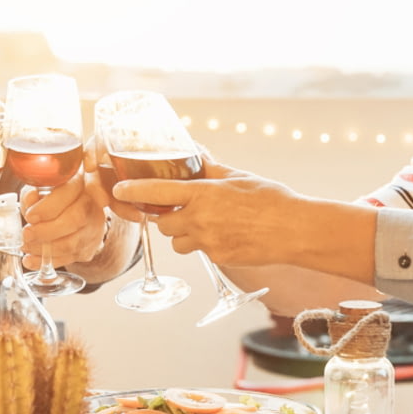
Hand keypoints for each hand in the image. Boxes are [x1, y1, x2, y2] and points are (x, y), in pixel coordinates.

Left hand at [19, 172, 107, 270]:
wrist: (78, 211)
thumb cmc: (57, 197)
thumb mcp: (41, 189)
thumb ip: (33, 193)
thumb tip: (31, 197)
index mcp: (80, 183)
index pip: (68, 194)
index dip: (47, 208)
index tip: (29, 216)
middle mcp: (92, 204)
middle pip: (74, 220)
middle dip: (45, 231)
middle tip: (26, 234)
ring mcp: (94, 228)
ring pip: (72, 243)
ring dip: (44, 249)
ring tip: (26, 247)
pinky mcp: (90, 247)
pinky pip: (69, 258)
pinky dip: (48, 261)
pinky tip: (32, 260)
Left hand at [114, 160, 302, 265]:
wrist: (294, 230)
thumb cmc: (270, 199)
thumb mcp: (237, 176)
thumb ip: (210, 169)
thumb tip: (196, 155)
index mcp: (202, 194)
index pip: (156, 192)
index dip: (133, 191)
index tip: (118, 190)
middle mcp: (199, 220)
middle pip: (162, 224)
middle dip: (167, 218)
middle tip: (181, 209)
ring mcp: (207, 242)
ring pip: (177, 242)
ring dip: (183, 234)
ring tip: (206, 224)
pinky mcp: (218, 258)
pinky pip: (200, 252)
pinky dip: (205, 244)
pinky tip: (225, 235)